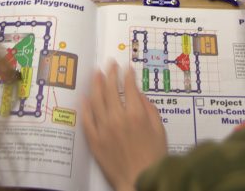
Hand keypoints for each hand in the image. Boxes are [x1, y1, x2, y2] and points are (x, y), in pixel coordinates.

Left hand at [82, 63, 167, 190]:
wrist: (139, 181)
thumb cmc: (153, 157)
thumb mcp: (160, 130)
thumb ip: (150, 110)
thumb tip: (140, 95)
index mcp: (136, 114)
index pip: (130, 87)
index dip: (128, 75)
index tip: (127, 68)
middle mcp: (118, 118)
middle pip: (111, 89)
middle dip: (111, 73)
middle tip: (110, 64)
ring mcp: (104, 128)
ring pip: (97, 99)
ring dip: (96, 83)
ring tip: (96, 73)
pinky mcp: (94, 140)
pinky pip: (87, 119)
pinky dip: (85, 106)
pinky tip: (84, 96)